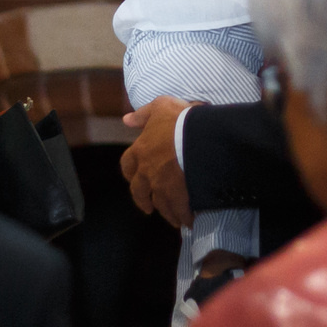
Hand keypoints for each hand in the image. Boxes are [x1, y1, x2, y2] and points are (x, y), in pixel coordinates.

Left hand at [119, 96, 192, 227]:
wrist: (200, 137)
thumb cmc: (179, 119)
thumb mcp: (160, 107)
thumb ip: (143, 115)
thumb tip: (126, 120)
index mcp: (141, 151)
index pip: (127, 165)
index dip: (130, 173)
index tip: (134, 178)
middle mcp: (147, 172)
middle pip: (139, 192)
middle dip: (144, 200)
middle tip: (149, 207)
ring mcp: (162, 187)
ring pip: (160, 205)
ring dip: (166, 212)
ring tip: (174, 218)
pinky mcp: (179, 197)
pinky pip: (179, 211)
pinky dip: (183, 216)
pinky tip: (189, 220)